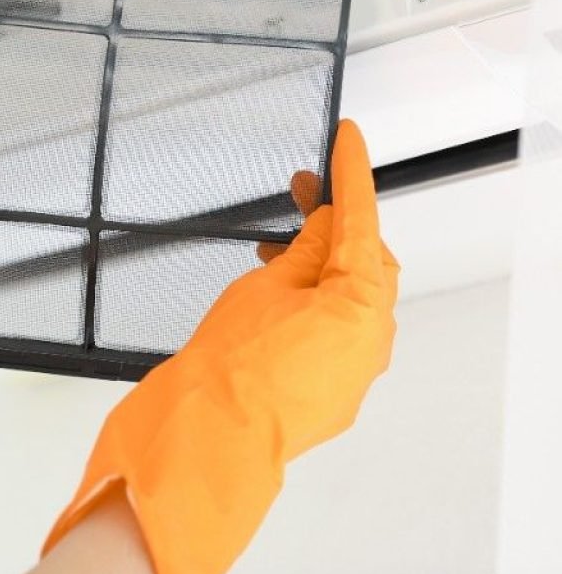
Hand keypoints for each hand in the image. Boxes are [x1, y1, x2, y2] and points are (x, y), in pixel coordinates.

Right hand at [42, 120, 398, 573]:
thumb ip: (307, 246)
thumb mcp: (268, 282)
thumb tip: (328, 224)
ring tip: (277, 237)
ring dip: (319, 260)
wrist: (204, 436)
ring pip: (346, 293)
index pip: (361, 221)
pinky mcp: (330, 384)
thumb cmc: (230, 367)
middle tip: (303, 185)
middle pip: (362, 259)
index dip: (351, 173)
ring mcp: (352, 368)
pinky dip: (313, 295)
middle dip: (334, 219)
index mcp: (362, 308)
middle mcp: (369, 341)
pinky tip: (280, 279)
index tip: (349, 137)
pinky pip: (334, 324)